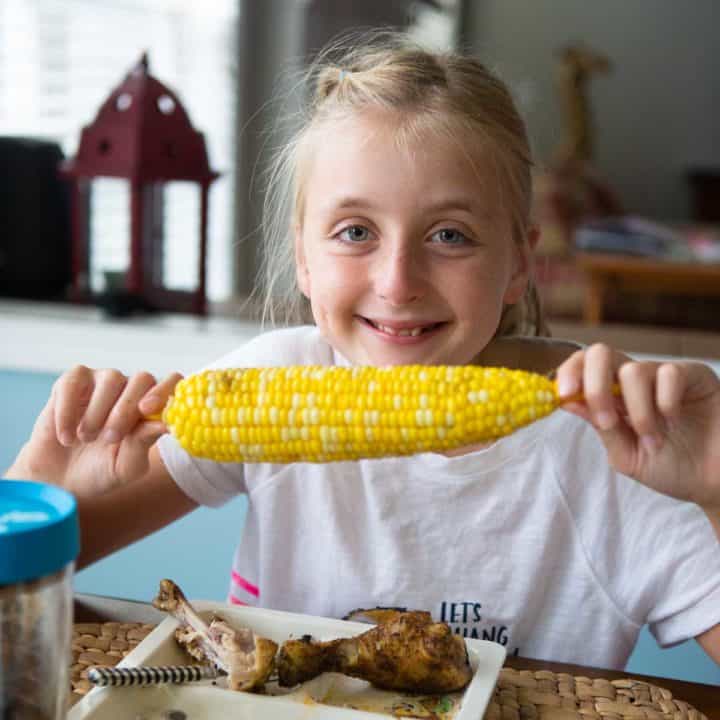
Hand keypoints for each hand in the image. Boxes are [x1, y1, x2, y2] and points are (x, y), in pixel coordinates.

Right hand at [5, 365, 181, 497]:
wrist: (59, 479)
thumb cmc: (100, 471)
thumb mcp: (125, 467)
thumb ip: (144, 444)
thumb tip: (166, 424)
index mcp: (153, 408)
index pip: (173, 384)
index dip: (165, 391)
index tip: (148, 410)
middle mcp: (132, 389)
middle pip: (143, 379)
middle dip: (127, 409)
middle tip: (110, 438)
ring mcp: (103, 381)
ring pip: (111, 378)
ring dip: (98, 411)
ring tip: (86, 439)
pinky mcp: (72, 381)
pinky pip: (74, 383)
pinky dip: (68, 410)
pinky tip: (67, 436)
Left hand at [555, 344, 719, 511]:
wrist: (715, 483)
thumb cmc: (672, 468)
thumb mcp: (626, 455)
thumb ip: (602, 427)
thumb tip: (567, 401)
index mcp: (613, 396)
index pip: (582, 366)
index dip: (568, 373)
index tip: (564, 395)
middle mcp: (634, 381)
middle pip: (601, 353)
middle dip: (595, 385)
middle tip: (606, 421)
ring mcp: (664, 376)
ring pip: (633, 371)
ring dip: (639, 413)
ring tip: (653, 440)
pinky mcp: (695, 376)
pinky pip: (670, 374)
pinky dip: (666, 403)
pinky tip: (675, 421)